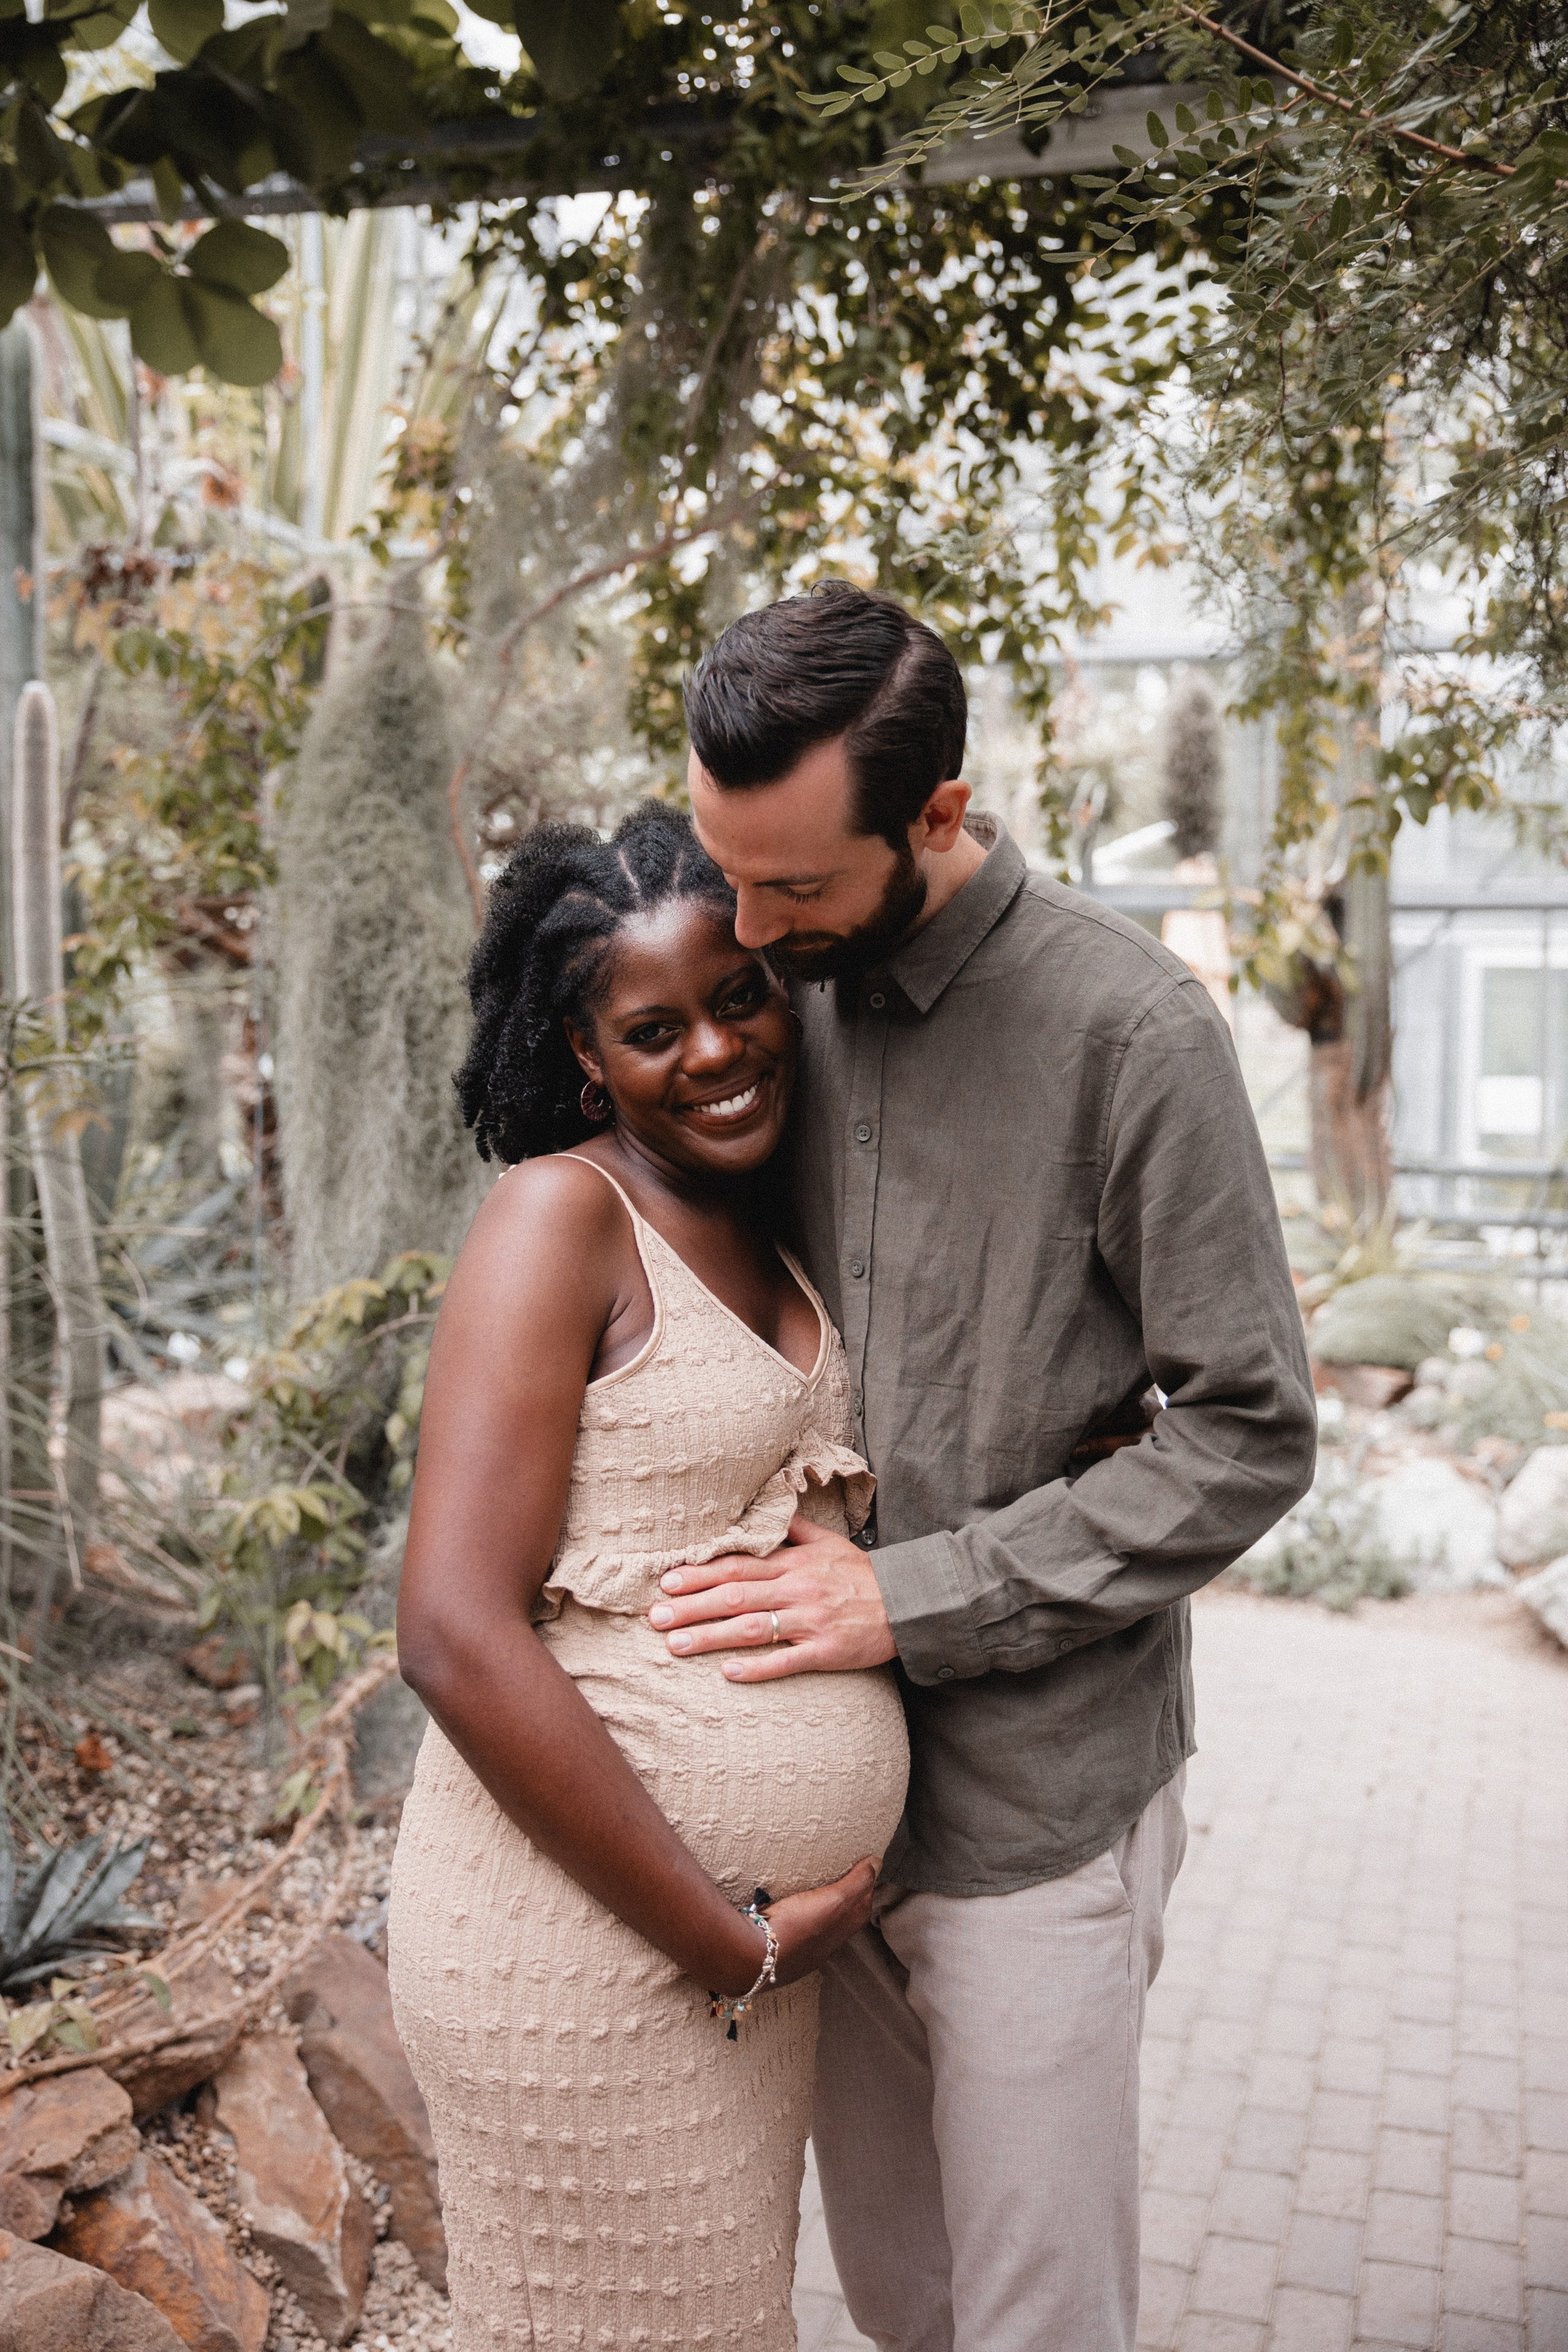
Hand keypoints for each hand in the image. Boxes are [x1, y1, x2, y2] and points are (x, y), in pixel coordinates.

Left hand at [648, 1513, 896, 1679]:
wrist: (908, 1603)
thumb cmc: (863, 1574)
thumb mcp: (829, 1541)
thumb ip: (792, 1527)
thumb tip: (765, 1508)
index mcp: (793, 1564)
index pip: (737, 1566)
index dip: (700, 1572)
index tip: (666, 1580)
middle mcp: (796, 1590)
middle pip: (734, 1597)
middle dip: (691, 1606)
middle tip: (655, 1617)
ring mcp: (809, 1622)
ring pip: (751, 1629)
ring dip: (710, 1637)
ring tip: (675, 1646)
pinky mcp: (825, 1651)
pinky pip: (787, 1661)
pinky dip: (757, 1668)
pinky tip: (728, 1674)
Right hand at [707, 1858, 878, 1994]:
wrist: (752, 1958)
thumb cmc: (796, 1928)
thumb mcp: (833, 1901)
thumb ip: (855, 1883)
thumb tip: (877, 1863)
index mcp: (841, 1932)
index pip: (862, 1907)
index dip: (865, 1886)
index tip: (862, 1866)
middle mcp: (824, 1944)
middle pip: (841, 1917)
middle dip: (844, 1896)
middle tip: (839, 1873)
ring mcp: (801, 1948)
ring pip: (816, 1924)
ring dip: (818, 1907)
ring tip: (811, 1886)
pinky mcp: (780, 1947)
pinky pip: (795, 1928)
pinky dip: (797, 1915)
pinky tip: (786, 1905)